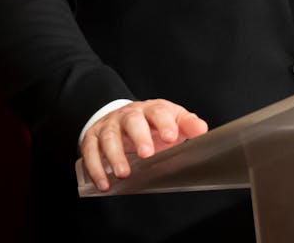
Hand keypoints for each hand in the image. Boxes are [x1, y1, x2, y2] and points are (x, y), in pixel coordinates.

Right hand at [78, 98, 207, 191]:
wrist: (120, 117)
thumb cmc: (150, 123)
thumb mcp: (171, 119)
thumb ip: (187, 125)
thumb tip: (202, 131)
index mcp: (150, 110)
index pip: (159, 111)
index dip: (165, 123)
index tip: (171, 137)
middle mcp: (128, 115)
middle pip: (132, 121)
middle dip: (139, 137)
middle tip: (147, 154)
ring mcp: (109, 125)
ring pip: (109, 137)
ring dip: (115, 155)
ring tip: (124, 174)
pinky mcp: (92, 137)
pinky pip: (90, 151)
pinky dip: (95, 168)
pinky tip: (104, 183)